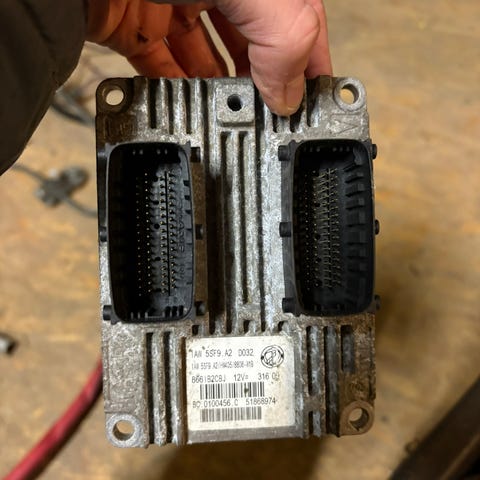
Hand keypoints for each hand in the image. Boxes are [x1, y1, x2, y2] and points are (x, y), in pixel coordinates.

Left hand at [87, 0, 331, 115]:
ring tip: (232, 121)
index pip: (297, 24)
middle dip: (261, 84)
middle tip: (270, 119)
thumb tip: (288, 97)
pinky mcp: (139, 28)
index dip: (309, 63)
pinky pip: (164, 67)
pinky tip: (190, 112)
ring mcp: (177, 6)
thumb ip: (285, 42)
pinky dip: (176, 90)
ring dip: (218, 92)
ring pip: (207, 61)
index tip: (313, 101)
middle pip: (251, 47)